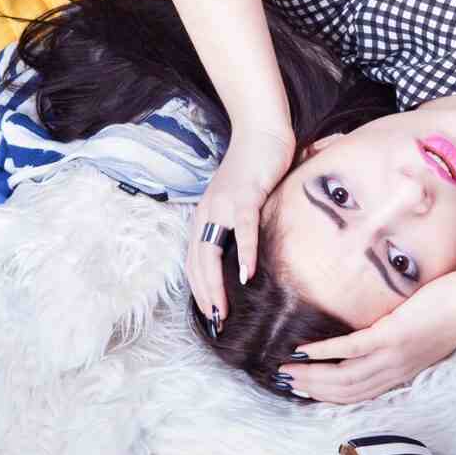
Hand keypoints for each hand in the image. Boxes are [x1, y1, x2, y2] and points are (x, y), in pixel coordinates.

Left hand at [188, 122, 294, 334]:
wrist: (262, 133)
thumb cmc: (254, 168)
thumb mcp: (238, 203)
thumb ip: (235, 226)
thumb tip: (242, 255)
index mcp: (204, 216)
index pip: (193, 261)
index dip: (197, 289)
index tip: (209, 313)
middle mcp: (208, 212)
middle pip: (198, 262)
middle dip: (204, 295)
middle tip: (215, 321)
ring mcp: (224, 205)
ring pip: (213, 251)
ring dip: (216, 283)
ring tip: (223, 309)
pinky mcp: (247, 196)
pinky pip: (243, 230)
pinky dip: (245, 254)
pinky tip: (247, 274)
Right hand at [282, 271, 455, 402]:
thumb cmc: (452, 313)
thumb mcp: (423, 338)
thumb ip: (400, 344)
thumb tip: (381, 336)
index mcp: (399, 373)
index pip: (358, 394)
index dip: (328, 395)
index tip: (304, 390)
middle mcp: (393, 371)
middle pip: (345, 390)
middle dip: (312, 388)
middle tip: (285, 381)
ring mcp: (391, 355)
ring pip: (343, 376)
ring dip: (311, 375)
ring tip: (287, 369)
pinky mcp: (390, 335)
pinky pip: (350, 349)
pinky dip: (324, 352)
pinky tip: (304, 350)